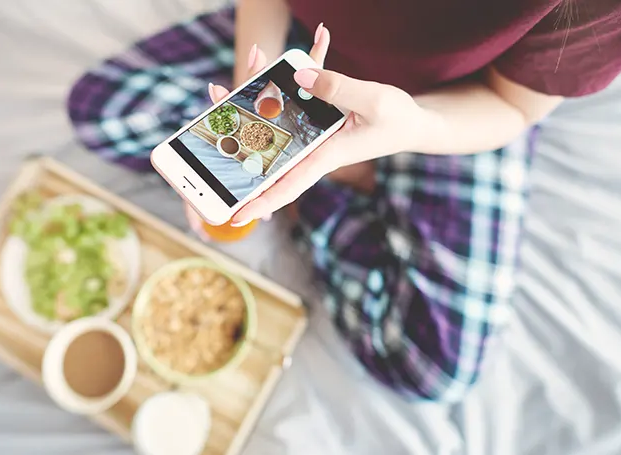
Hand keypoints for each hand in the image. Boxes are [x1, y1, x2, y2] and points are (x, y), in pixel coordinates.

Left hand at [229, 39, 430, 225]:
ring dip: (248, 110)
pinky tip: (268, 71)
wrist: (412, 122)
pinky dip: (277, 91)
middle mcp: (312, 150)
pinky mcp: (314, 124)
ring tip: (224, 90)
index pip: (288, 186)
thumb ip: (336, 88)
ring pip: (271, 130)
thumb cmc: (398, 120)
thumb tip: (298, 76)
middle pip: (267, 156)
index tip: (236, 218)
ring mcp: (311, 138)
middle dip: (236, 145)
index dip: (262, 203)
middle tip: (208, 125)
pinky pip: (289, 111)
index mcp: (325, 156)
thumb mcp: (373, 100)